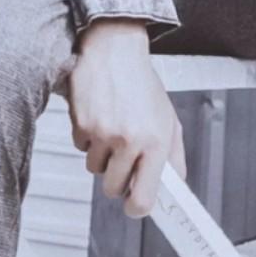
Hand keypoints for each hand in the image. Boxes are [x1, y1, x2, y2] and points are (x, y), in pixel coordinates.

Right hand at [67, 18, 186, 217]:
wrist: (115, 49)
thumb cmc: (142, 82)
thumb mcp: (168, 117)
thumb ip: (173, 155)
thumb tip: (174, 186)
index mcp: (156, 141)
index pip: (144, 198)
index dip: (137, 207)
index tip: (135, 204)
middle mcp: (130, 140)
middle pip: (114, 189)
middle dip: (117, 177)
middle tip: (123, 154)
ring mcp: (104, 133)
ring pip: (95, 169)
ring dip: (102, 154)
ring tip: (112, 126)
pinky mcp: (82, 124)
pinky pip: (81, 148)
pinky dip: (88, 137)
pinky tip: (99, 115)